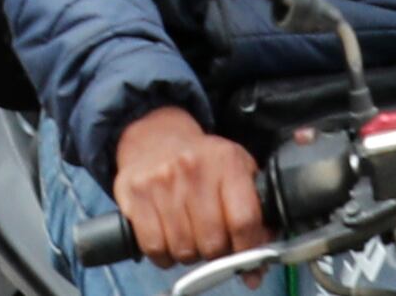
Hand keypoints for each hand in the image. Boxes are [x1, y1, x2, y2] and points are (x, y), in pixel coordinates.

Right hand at [109, 106, 264, 265]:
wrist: (155, 137)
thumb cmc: (203, 161)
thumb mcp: (237, 168)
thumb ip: (255, 208)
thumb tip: (260, 258)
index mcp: (227, 161)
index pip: (244, 220)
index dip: (249, 248)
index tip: (249, 259)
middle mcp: (194, 169)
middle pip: (213, 242)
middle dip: (218, 254)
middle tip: (216, 246)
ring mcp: (161, 183)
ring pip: (183, 250)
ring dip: (190, 255)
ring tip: (192, 239)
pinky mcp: (135, 195)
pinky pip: (155, 248)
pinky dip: (164, 256)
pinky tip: (169, 242)